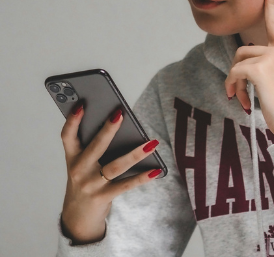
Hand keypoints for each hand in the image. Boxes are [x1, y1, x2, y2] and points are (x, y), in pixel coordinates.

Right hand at [60, 104, 161, 243]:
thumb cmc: (85, 182)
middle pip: (95, 147)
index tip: (81, 105)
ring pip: (116, 166)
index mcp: (73, 158)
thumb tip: (119, 124)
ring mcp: (91, 185)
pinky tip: (156, 170)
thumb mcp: (82, 164)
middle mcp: (79, 170)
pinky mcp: (103, 196)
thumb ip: (94, 147)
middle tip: (120, 114)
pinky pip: (126, 185)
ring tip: (153, 143)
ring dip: (136, 154)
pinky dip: (142, 177)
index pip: (68, 136)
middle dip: (108, 130)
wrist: (77, 218)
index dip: (72, 120)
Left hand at [224, 0, 273, 139]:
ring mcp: (270, 59)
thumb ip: (263, 68)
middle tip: (238, 93)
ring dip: (233, 83)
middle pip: (243, 50)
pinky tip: (242, 102)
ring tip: (241, 98)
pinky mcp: (259, 70)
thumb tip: (240, 68)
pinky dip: (233, 87)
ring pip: (237, 63)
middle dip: (236, 73)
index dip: (271, 5)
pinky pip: (235, 73)